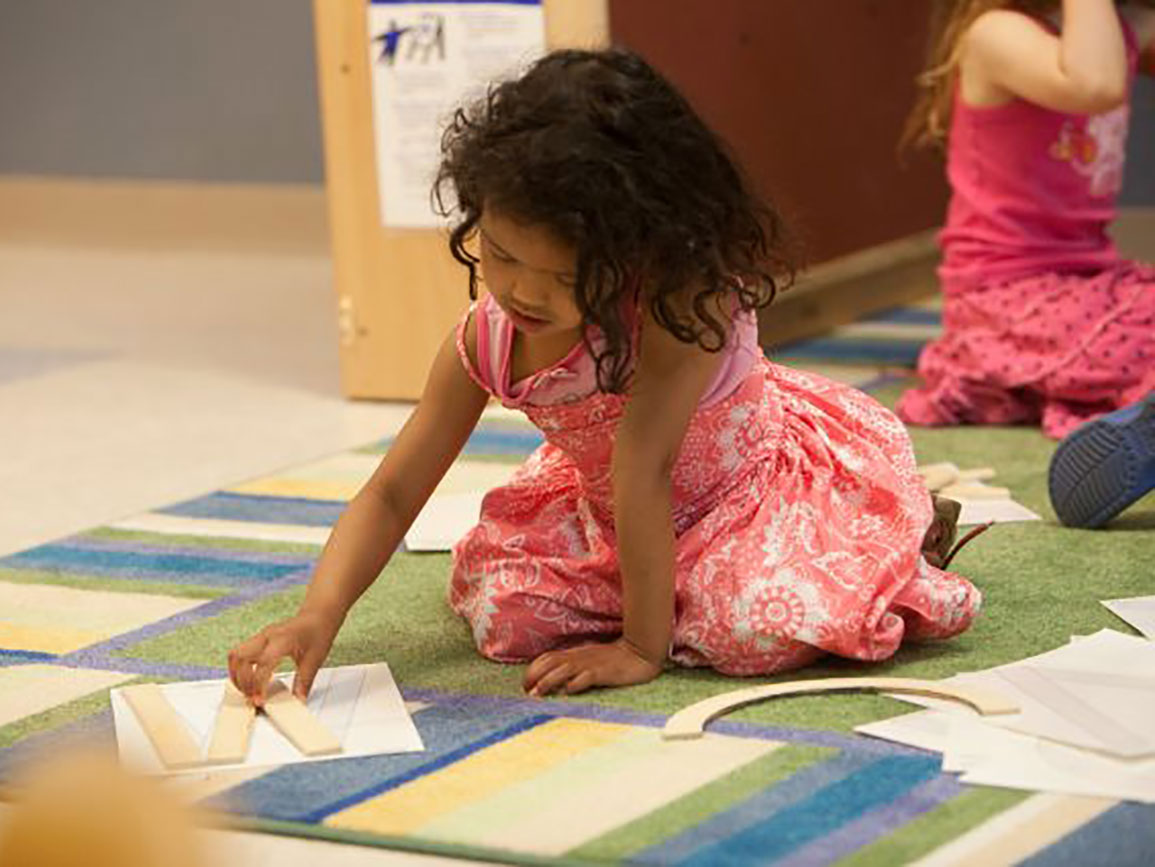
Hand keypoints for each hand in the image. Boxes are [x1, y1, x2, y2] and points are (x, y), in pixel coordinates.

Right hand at [227, 609, 341, 706]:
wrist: (318, 615)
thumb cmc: (318, 632)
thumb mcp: (315, 660)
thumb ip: (304, 683)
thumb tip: (298, 701)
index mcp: (282, 640)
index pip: (262, 664)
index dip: (258, 685)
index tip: (259, 700)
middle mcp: (267, 636)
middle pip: (241, 659)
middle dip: (243, 682)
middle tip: (252, 697)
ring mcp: (261, 636)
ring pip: (235, 655)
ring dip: (236, 675)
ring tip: (246, 690)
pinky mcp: (259, 639)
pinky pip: (239, 653)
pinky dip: (238, 668)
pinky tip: (248, 679)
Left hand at [523, 638, 661, 696]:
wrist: (638, 653)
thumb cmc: (611, 660)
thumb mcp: (587, 661)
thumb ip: (572, 668)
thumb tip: (553, 683)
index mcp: (574, 655)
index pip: (547, 658)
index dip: (532, 670)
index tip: (524, 685)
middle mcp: (578, 658)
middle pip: (550, 662)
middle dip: (535, 676)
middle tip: (526, 691)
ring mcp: (591, 664)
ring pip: (564, 669)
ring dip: (549, 681)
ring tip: (539, 693)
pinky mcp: (604, 672)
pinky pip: (587, 676)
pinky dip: (576, 683)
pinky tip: (569, 690)